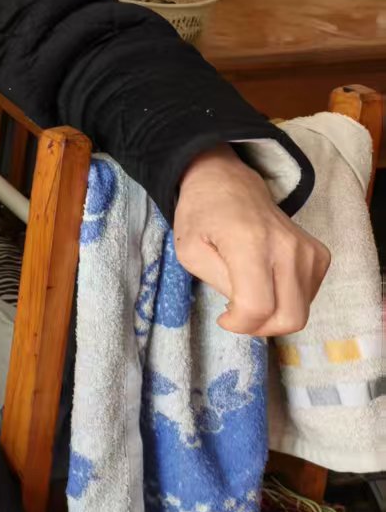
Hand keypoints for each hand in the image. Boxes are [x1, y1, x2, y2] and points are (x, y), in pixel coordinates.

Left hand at [173, 146, 330, 336]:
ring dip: (273, 314)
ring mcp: (309, 251)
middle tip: (238, 314)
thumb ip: (219, 285)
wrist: (228, 183)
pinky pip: (308, 296)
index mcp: (249, 243)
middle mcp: (287, 247)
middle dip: (260, 328)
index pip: (258, 306)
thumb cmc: (202, 216)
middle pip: (290, 317)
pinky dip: (287, 300)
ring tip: (249, 293)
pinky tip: (266, 284)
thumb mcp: (190, 253)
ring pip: (301, 311)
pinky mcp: (319, 255)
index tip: (224, 317)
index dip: (240, 324)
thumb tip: (247, 310)